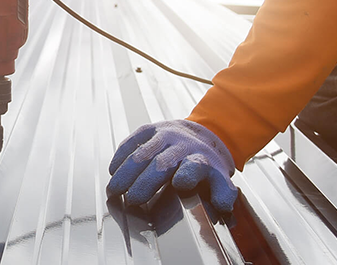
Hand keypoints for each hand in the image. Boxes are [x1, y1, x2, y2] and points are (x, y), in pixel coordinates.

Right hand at [106, 119, 237, 211]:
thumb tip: (223, 207)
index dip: (186, 175)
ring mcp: (163, 135)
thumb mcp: (221, 179)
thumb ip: (223, 195)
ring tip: (115, 189)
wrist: (203, 132)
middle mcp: (181, 145)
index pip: (193, 167)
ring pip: (142, 153)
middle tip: (132, 200)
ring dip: (126, 172)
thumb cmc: (207, 163)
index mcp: (200, 159)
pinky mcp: (149, 129)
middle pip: (161, 163)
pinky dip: (121, 155)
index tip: (178, 185)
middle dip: (145, 182)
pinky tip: (113, 170)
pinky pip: (132, 141)